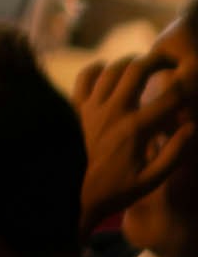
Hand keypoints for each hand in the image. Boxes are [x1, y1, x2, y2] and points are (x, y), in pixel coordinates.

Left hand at [77, 40, 197, 239]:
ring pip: (111, 69)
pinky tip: (106, 70)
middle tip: (169, 61)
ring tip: (143, 64)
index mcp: (136, 129)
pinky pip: (84, 78)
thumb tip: (192, 127)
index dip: (186, 87)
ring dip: (130, 63)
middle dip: (158, 60)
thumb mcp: (151, 180)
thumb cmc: (115, 191)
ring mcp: (90, 107)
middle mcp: (112, 111)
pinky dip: (96, 69)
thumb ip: (174, 153)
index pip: (169, 97)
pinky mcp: (74, 109)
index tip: (192, 85)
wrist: (71, 197)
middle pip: (137, 70)